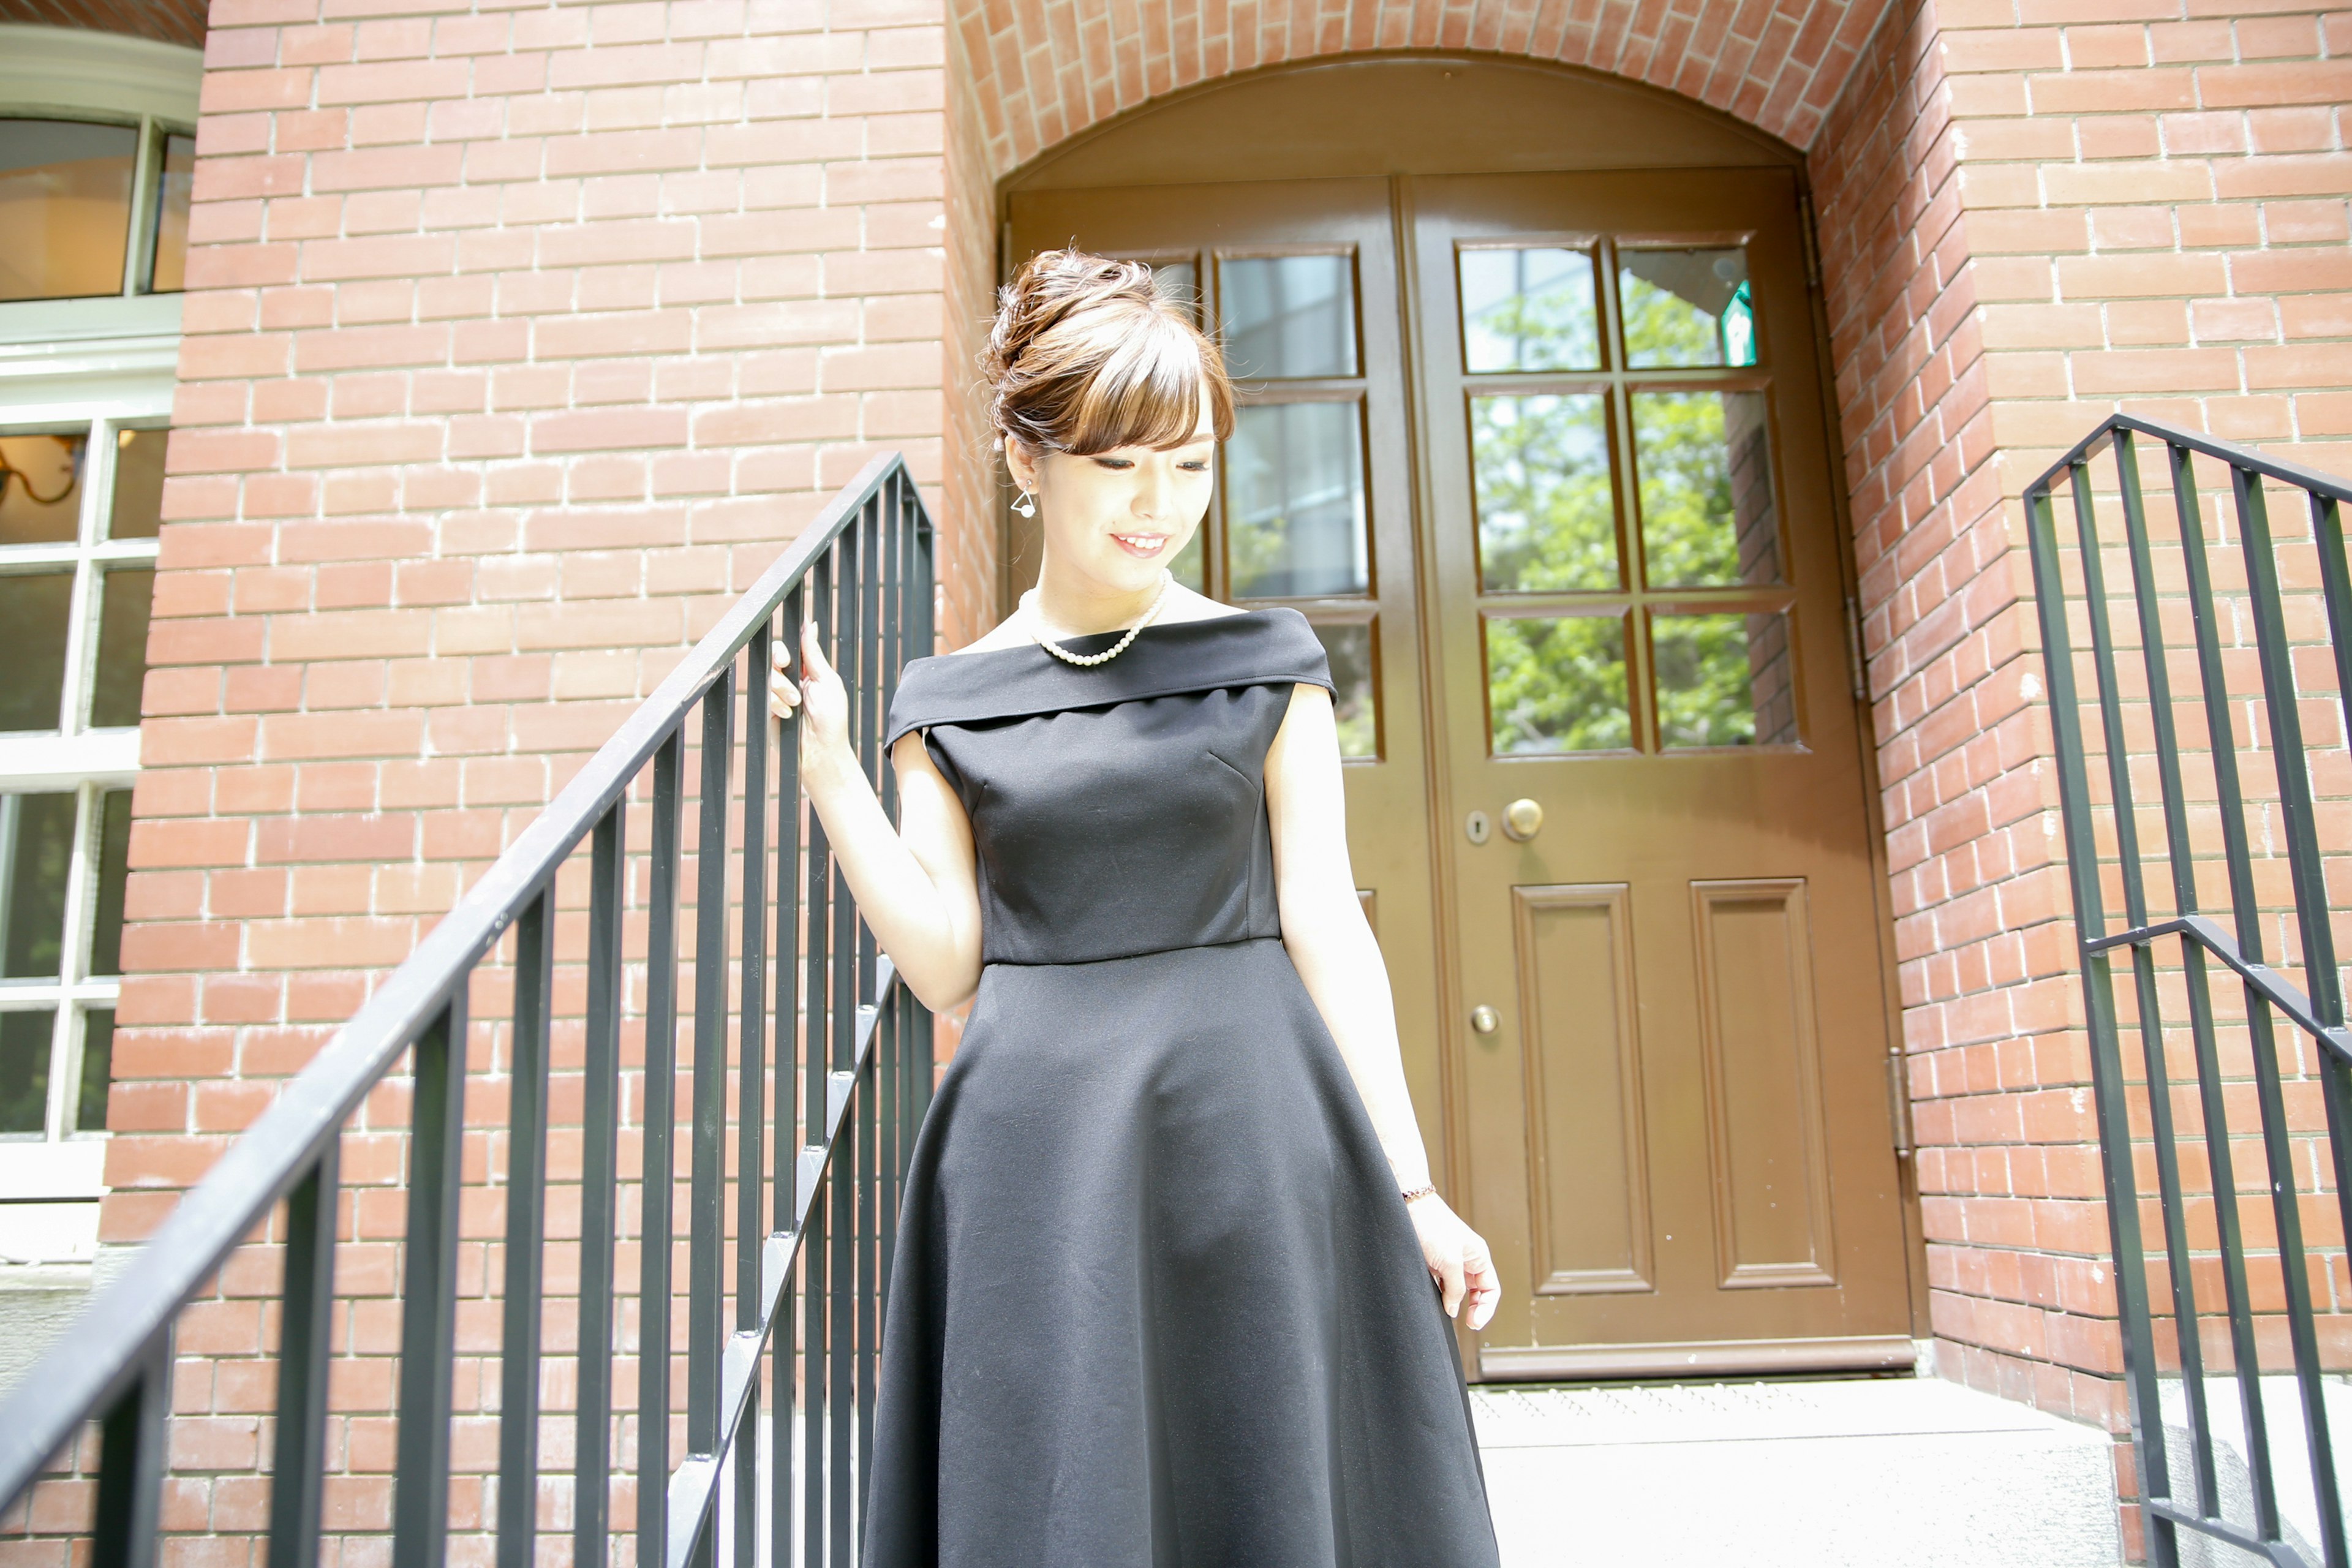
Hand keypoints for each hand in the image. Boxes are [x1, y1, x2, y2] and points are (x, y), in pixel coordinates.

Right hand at [770, 622, 855, 781]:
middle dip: (779, 660)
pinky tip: (787, 715)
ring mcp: (778, 693)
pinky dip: (775, 704)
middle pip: (773, 655)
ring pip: (767, 675)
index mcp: (808, 669)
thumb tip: (810, 624)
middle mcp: (791, 678)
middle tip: (786, 666)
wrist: (820, 750)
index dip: (786, 646)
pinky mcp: (767, 707)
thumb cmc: (831, 718)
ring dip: (781, 688)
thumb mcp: (826, 680)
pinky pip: (762, 694)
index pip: (791, 647)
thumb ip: (813, 653)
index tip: (789, 650)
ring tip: (795, 704)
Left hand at [1407, 1194, 1500, 1329]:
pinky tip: (1436, 1302)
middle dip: (1475, 1309)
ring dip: (1456, 1303)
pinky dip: (1442, 1295)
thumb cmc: (1431, 1227)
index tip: (1473, 1323)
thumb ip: (1455, 1289)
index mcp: (1479, 1256)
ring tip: (1447, 1313)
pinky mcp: (1434, 1263)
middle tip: (1467, 1324)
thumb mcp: (1449, 1262)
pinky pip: (1443, 1284)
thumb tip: (1454, 1310)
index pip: (1491, 1289)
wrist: (1407, 1206)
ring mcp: (1451, 1261)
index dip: (1486, 1308)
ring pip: (1459, 1290)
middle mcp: (1468, 1260)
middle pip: (1478, 1292)